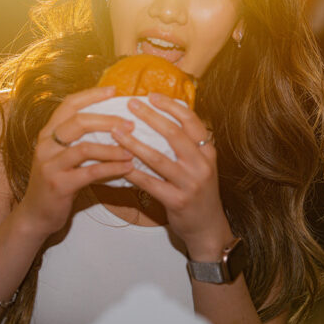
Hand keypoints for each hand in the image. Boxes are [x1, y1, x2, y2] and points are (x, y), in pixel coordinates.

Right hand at [17, 86, 135, 236]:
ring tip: (133, 150)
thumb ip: (80, 140)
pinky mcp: (58, 184)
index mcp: (48, 133)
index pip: (69, 104)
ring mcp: (50, 165)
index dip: (91, 95)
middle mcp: (45, 145)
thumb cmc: (58, 182)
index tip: (114, 90)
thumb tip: (115, 124)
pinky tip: (127, 168)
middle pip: (78, 122)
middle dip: (108, 120)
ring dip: (113, 148)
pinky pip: (90, 172)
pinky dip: (112, 168)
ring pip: (85, 148)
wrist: (36, 214)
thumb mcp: (63, 156)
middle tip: (131, 124)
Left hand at [112, 93, 228, 247]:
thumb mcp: (200, 165)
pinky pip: (150, 183)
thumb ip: (186, 145)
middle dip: (150, 116)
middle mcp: (202, 164)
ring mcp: (190, 183)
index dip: (171, 106)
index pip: (191, 121)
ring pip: (158, 158)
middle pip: (174, 134)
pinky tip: (118, 164)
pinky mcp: (177, 201)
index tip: (151, 95)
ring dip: (134, 143)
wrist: (208, 227)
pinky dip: (132, 172)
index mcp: (208, 151)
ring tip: (116, 132)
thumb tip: (161, 118)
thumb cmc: (198, 192)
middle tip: (130, 104)